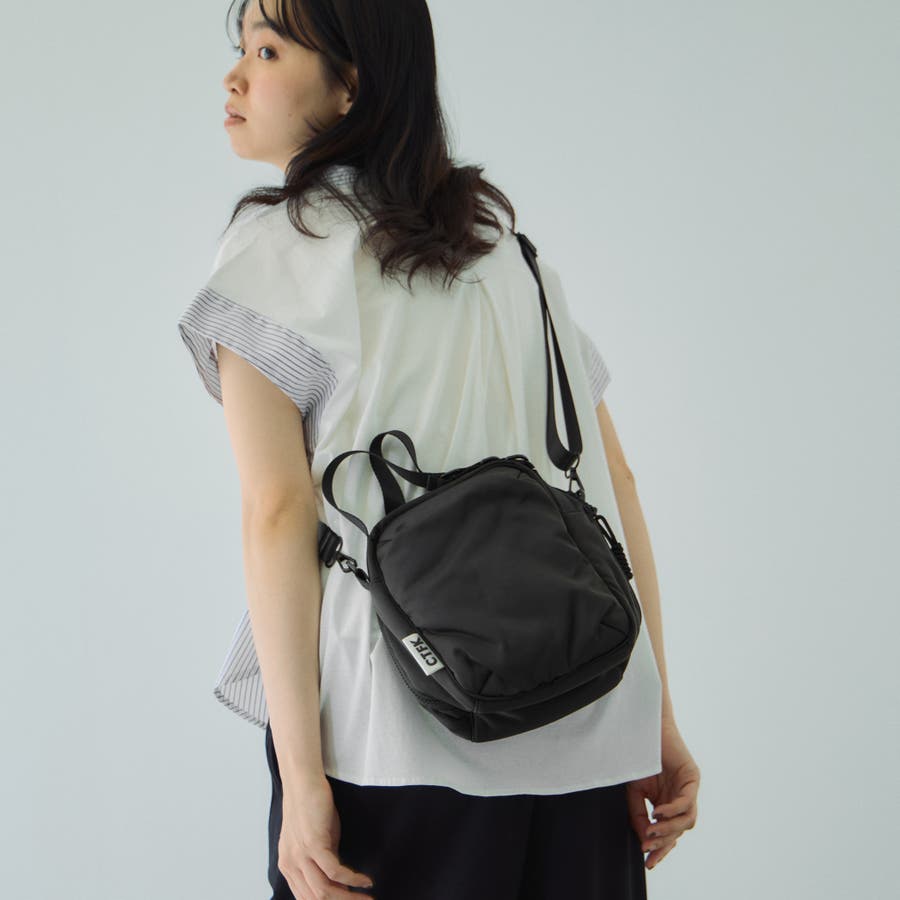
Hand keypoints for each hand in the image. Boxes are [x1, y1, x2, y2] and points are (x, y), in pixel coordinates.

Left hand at [276, 775, 375, 897]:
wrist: (303, 781)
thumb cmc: (311, 807)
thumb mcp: (315, 841)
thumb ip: (323, 863)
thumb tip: (340, 882)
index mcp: (288, 867)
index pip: (306, 899)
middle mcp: (290, 865)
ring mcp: (300, 855)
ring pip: (324, 891)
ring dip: (349, 898)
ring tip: (368, 898)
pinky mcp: (312, 843)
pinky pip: (334, 871)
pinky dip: (352, 879)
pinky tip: (365, 880)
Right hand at [625, 717, 700, 870]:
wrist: (643, 729)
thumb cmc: (638, 758)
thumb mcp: (634, 792)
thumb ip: (639, 815)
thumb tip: (645, 840)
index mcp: (669, 804)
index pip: (670, 834)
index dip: (661, 849)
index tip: (648, 862)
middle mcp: (682, 799)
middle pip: (680, 831)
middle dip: (664, 843)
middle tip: (647, 849)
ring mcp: (689, 789)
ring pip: (687, 821)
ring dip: (669, 829)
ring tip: (652, 831)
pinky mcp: (692, 777)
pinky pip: (687, 802)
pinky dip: (673, 811)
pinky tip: (658, 813)